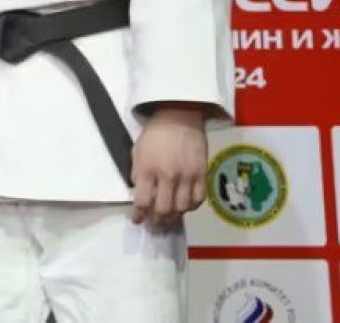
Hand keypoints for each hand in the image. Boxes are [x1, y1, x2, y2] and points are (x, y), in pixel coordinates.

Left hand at [130, 104, 207, 226]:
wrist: (179, 116)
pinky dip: (191, 207)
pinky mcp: (202, 174)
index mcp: (148, 169)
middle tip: (154, 223)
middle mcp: (167, 176)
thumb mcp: (137, 151)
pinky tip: (185, 205)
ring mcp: (187, 176)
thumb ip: (138, 174)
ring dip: (174, 216)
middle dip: (157, 220)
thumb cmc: (154, 134)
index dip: (139, 215)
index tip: (137, 220)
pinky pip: (198, 199)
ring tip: (169, 216)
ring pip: (182, 208)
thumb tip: (140, 194)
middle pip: (163, 210)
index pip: (142, 201)